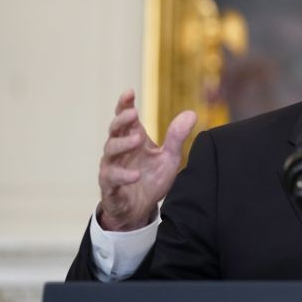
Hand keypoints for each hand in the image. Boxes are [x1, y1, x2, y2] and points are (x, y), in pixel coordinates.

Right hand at [98, 89, 196, 230]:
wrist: (140, 209)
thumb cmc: (151, 178)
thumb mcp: (169, 157)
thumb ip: (177, 137)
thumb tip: (191, 113)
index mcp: (132, 139)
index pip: (125, 118)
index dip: (124, 105)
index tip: (129, 93)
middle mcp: (119, 150)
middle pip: (115, 129)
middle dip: (122, 120)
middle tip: (133, 113)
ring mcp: (112, 166)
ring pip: (110, 150)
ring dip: (123, 143)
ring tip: (138, 140)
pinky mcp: (110, 186)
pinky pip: (112, 178)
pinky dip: (123, 175)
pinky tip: (135, 175)